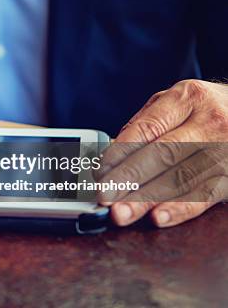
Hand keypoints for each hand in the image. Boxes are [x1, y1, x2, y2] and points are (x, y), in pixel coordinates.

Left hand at [96, 80, 227, 226]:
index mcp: (188, 98)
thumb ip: (145, 124)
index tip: (99, 171)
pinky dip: (180, 208)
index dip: (120, 152)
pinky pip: (206, 194)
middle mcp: (210, 122)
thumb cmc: (204, 109)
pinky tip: (159, 216)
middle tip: (104, 195)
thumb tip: (111, 154)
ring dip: (147, 199)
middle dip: (129, 178)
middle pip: (163, 153)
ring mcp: (225, 150)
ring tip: (122, 212)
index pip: (148, 127)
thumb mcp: (176, 102)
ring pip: (182, 178)